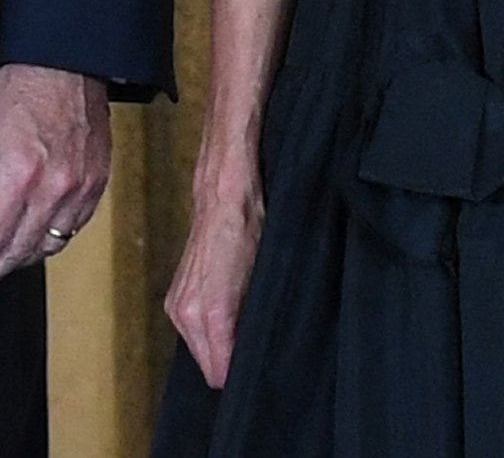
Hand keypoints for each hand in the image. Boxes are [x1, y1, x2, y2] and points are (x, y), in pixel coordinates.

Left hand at [0, 64, 110, 277]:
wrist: (65, 65)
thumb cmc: (21, 93)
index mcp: (16, 177)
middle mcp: (50, 187)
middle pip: (16, 253)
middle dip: (0, 256)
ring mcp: (78, 186)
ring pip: (47, 246)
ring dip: (24, 250)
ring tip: (11, 242)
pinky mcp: (97, 181)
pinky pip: (74, 226)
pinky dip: (55, 231)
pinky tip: (40, 222)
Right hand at [165, 164, 263, 388]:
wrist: (224, 197)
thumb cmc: (248, 231)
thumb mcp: (260, 278)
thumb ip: (250, 320)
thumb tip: (250, 350)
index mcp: (210, 313)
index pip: (219, 370)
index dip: (237, 374)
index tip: (253, 372)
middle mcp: (186, 315)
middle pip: (206, 364)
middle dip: (226, 365)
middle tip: (251, 357)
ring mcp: (177, 306)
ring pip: (198, 349)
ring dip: (216, 349)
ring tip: (240, 339)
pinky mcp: (174, 297)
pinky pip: (191, 332)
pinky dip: (206, 334)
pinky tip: (225, 324)